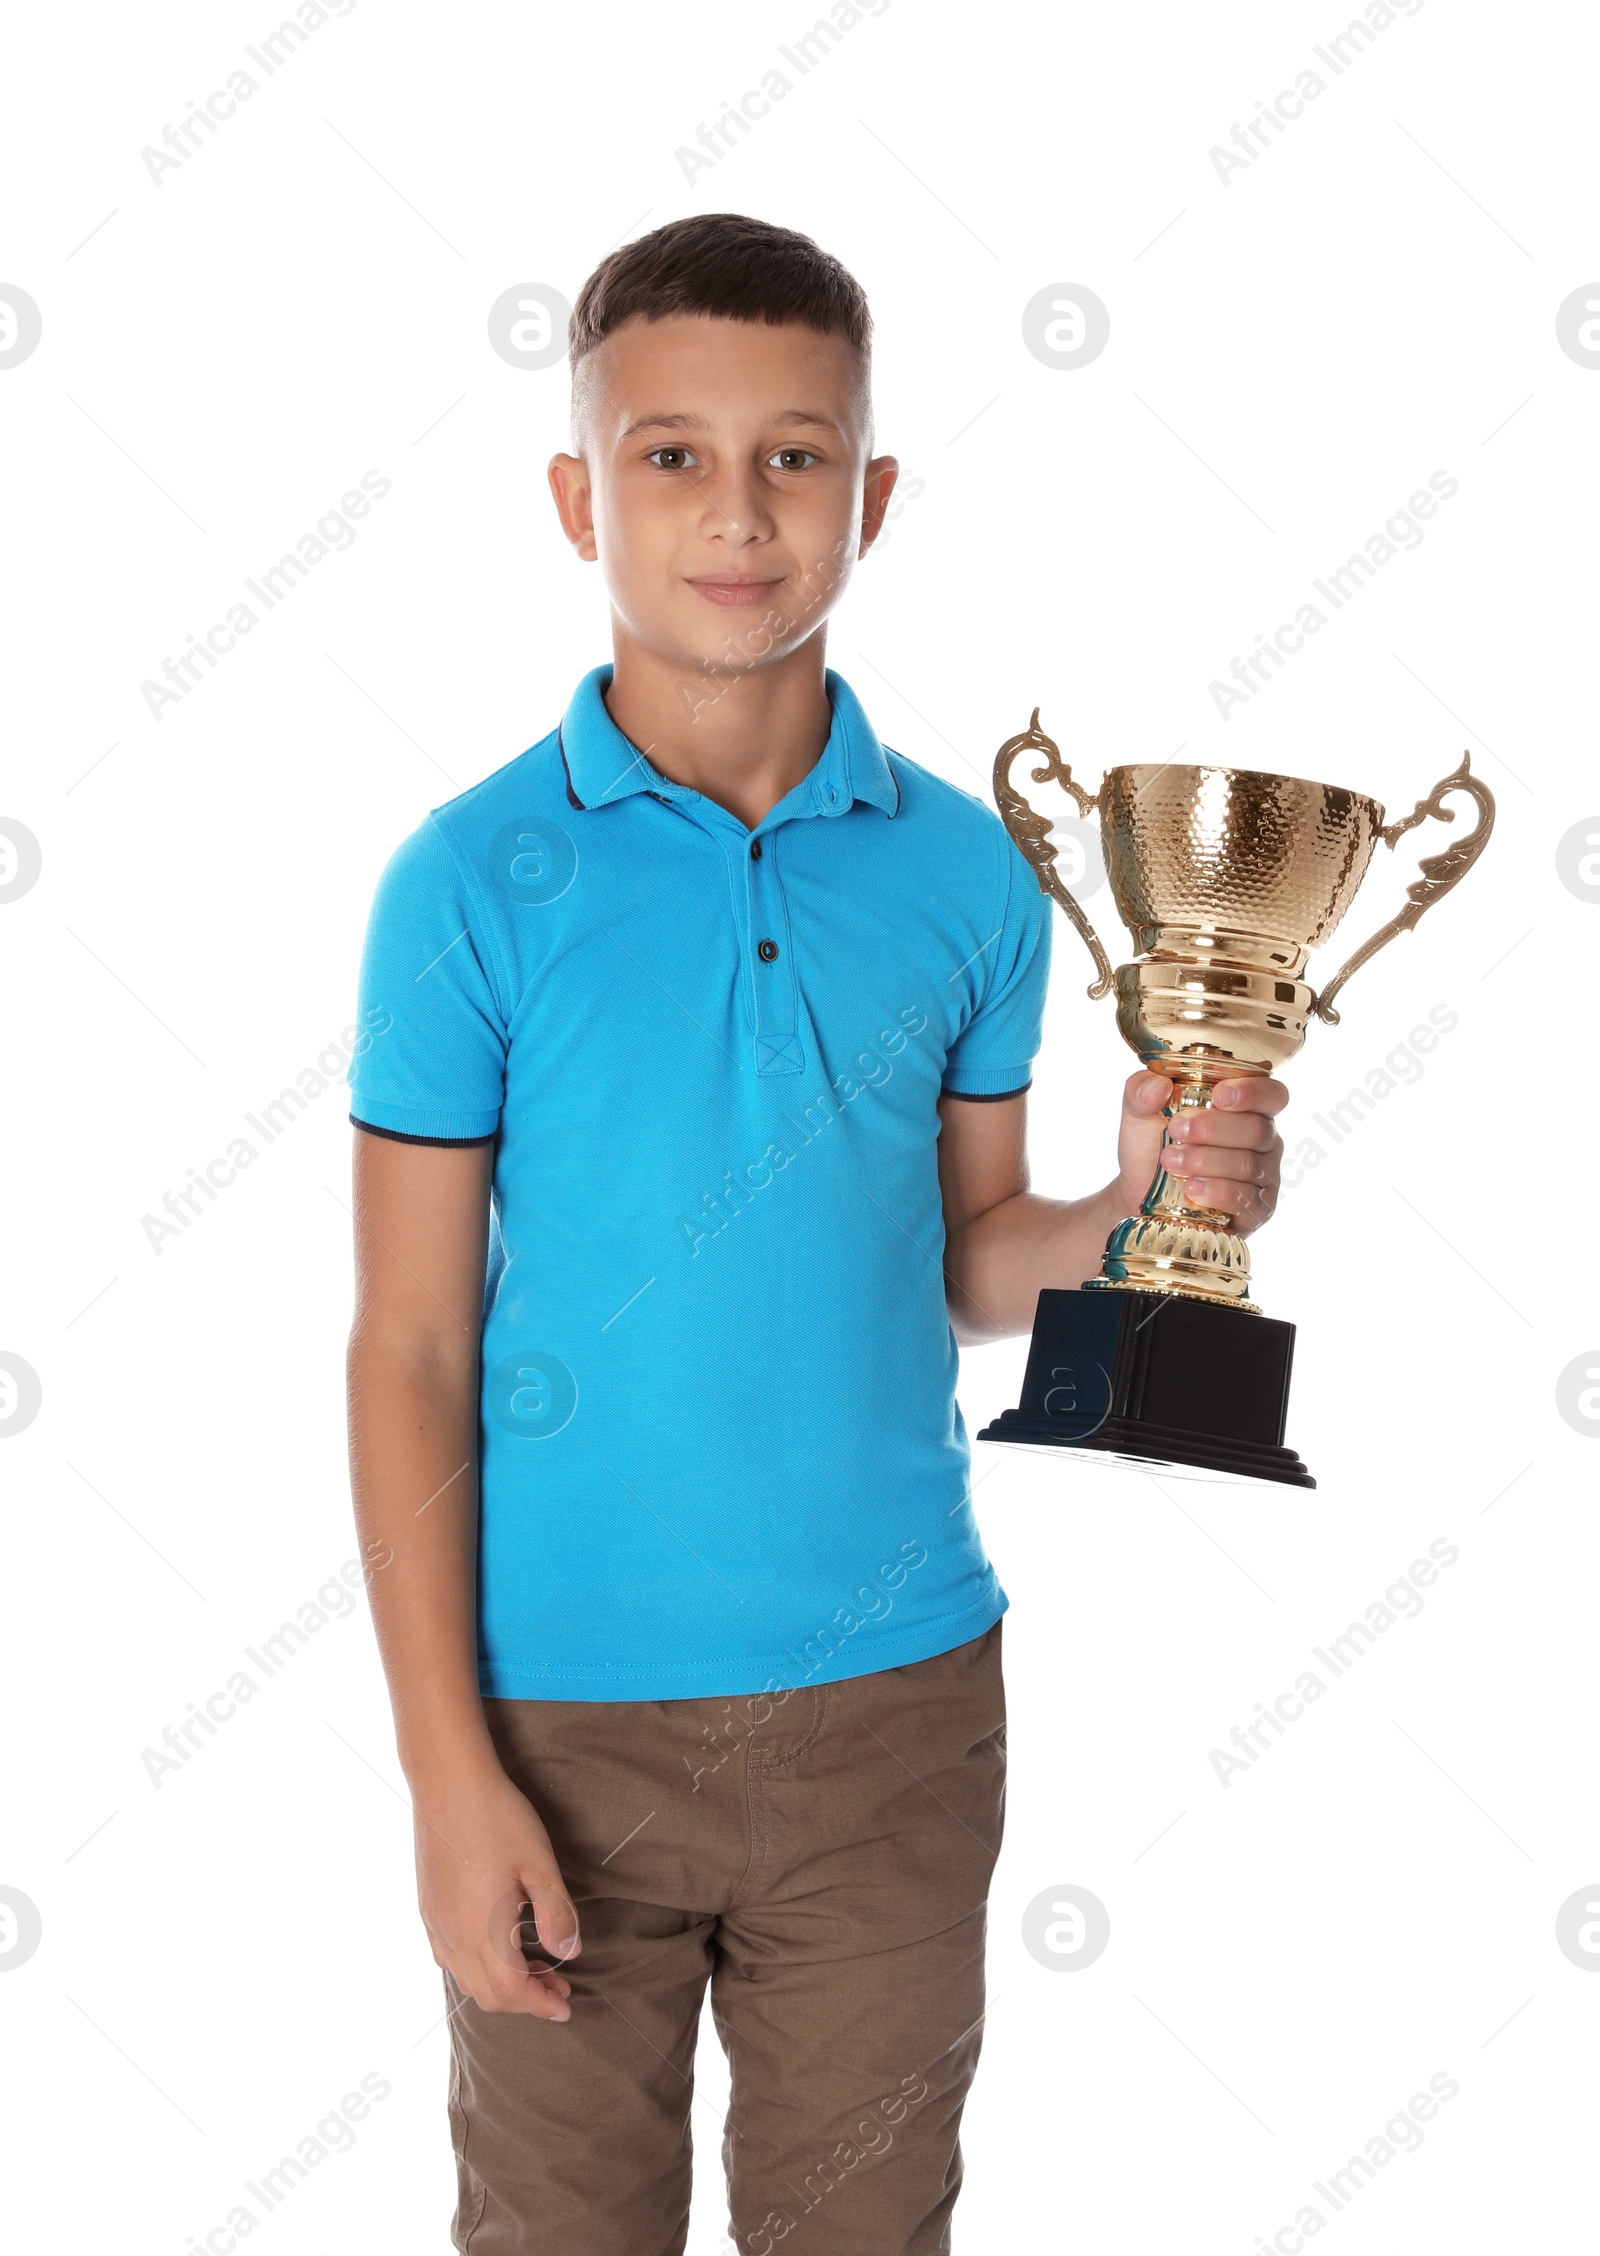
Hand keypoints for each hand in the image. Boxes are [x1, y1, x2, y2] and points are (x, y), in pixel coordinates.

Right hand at [413, 1761, 580, 2018]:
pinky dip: (476, 1966)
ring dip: (500, 1983)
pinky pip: (448, 1956)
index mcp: (482, 1931)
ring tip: (533, 1966)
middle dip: (525, 1999)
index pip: (511, 1992)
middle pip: (487, 1994)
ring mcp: (435, 1922)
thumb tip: (568, 1953)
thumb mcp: (539, 1863)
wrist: (448, 1782)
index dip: (541, 2004)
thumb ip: (556, 1913)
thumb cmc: (498, 1818)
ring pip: (466, 1978)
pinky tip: (495, 1945)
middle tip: (557, 1985)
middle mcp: (452, 1936)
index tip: (566, 2006)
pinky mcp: (427, 1906)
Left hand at [1114, 1068, 1287, 1237]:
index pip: (1271, 1094)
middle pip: (1257, 1129)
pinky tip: (1192, 1188)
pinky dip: (1218, 1192)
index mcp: (1246, 1108)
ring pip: (1249, 1165)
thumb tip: (1159, 1085)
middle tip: (1176, 1130)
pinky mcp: (1257, 1209)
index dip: (1252, 1092)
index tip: (1219, 1095)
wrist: (1139, 1195)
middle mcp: (1263, 1140)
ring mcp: (1263, 1176)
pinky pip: (1248, 1200)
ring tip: (1171, 1162)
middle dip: (1214, 1129)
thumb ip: (1141, 1090)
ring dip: (1206, 1161)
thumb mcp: (1139, 1114)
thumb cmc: (1151, 1148)